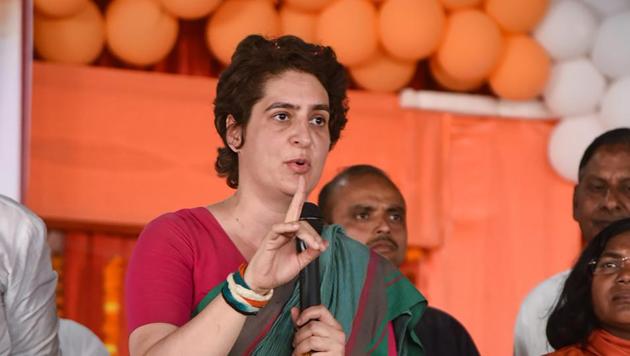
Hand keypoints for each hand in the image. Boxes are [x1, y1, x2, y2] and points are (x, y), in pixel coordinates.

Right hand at [244, 176, 327, 293]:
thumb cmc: (278, 271)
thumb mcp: (300, 263)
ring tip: (316, 246)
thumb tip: (324, 244)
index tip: (313, 213)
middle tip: (303, 182)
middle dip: (298, 193)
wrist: (263, 283)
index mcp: (291, 234)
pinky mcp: (269, 240)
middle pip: (294, 210)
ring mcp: (276, 234)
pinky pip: (278, 229)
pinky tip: (295, 227)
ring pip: (294, 224)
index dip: (304, 206)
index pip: (300, 217)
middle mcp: (284, 231)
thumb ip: (310, 253)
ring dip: (308, 234)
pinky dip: (287, 227)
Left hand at [291, 306, 345, 354]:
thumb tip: (294, 310)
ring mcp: (337, 346)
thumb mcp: (312, 336)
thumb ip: (303, 324)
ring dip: (299, 348)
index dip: (307, 313)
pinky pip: (313, 354)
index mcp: (334, 326)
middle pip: (313, 326)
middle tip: (295, 344)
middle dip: (299, 336)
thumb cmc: (319, 353)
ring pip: (311, 340)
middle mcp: (338, 334)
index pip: (321, 310)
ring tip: (298, 353)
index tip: (298, 322)